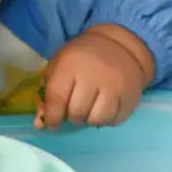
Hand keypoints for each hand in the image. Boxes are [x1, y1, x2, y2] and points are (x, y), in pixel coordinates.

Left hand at [35, 25, 153, 128]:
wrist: (120, 47)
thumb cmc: (82, 58)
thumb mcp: (59, 67)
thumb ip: (47, 94)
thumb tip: (40, 124)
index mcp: (71, 65)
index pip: (57, 99)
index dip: (52, 116)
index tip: (52, 122)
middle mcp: (94, 75)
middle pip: (77, 113)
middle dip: (71, 116)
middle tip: (73, 109)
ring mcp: (115, 87)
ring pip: (96, 120)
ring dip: (89, 119)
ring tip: (88, 108)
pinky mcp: (131, 96)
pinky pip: (114, 121)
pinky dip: (106, 120)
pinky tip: (104, 108)